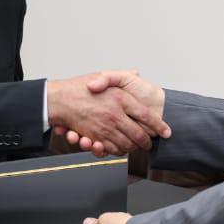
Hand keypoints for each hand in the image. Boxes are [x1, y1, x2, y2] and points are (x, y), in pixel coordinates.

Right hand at [47, 73, 169, 156]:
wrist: (57, 99)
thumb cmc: (79, 87)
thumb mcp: (104, 74)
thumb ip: (122, 75)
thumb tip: (136, 73)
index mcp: (121, 98)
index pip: (146, 115)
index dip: (159, 125)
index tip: (166, 132)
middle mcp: (115, 115)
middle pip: (139, 135)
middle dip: (147, 142)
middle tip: (150, 143)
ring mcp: (105, 128)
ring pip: (127, 144)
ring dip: (133, 147)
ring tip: (136, 146)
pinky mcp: (95, 138)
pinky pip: (111, 149)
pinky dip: (117, 151)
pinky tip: (119, 148)